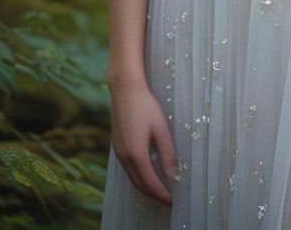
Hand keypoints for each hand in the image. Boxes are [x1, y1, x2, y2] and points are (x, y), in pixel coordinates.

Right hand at [109, 72, 178, 205]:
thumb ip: (167, 153)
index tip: (173, 200)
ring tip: (160, 189)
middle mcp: (124, 156)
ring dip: (145, 186)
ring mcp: (118, 152)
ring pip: (132, 177)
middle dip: (153, 194)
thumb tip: (173, 175)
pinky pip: (128, 169)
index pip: (150, 182)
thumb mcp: (161, 128)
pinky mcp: (117, 146)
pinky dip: (139, 176)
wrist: (124, 89)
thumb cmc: (145, 105)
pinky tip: (147, 173)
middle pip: (139, 184)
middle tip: (168, 199)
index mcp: (136, 154)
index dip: (161, 194)